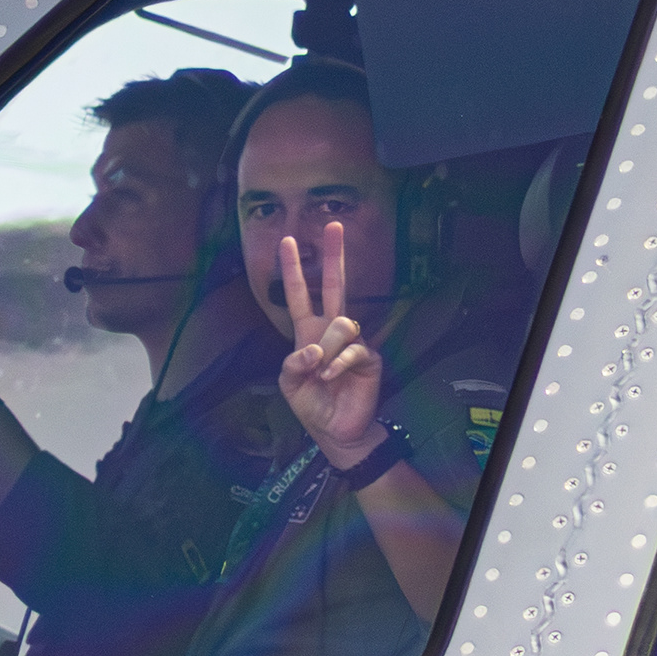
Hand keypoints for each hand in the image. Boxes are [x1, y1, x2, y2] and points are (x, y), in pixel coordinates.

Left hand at [276, 222, 387, 466]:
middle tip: (333, 224)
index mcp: (308, 332)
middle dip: (334, 255)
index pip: (300, 294)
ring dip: (325, 349)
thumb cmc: (312, 404)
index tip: (288, 241)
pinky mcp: (368, 358)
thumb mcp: (289, 383)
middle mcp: (332, 331)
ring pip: (340, 323)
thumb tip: (313, 348)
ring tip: (321, 373)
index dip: (294, 269)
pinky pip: (351, 349)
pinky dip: (336, 365)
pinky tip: (330, 377)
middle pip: (335, 286)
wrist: (335, 431)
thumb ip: (293, 362)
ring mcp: (353, 342)